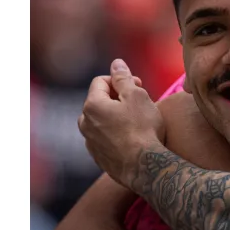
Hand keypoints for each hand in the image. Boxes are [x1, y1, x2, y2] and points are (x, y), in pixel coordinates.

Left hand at [78, 59, 165, 188]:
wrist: (144, 167)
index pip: (101, 81)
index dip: (120, 79)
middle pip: (99, 100)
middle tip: (140, 103)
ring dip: (116, 115)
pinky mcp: (98, 157)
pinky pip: (104, 137)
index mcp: (92, 105)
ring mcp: (90, 142)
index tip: (139, 86)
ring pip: (101, 120)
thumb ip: (124, 78)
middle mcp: (84, 123)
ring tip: (136, 121)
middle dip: (118, 98)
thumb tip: (116, 63)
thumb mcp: (137, 96)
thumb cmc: (143, 128)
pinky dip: (115, 132)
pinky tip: (132, 137)